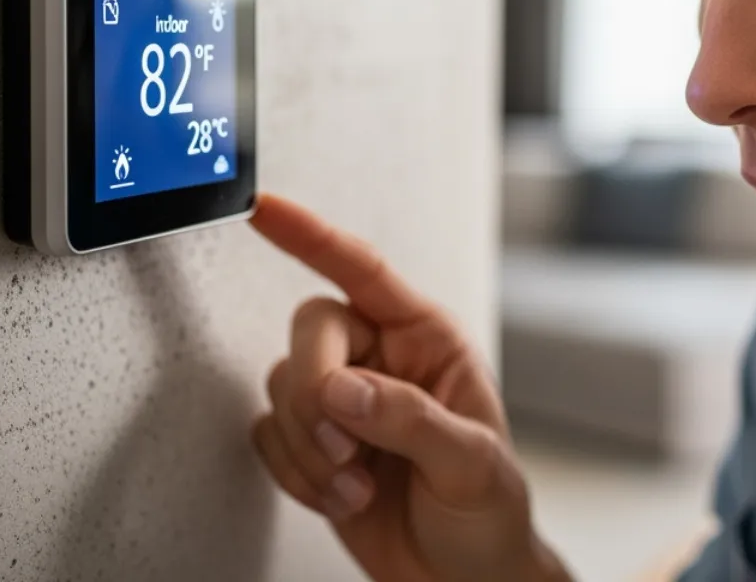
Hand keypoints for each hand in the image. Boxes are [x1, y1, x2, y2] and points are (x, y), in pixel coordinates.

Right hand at [248, 193, 570, 581]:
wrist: (464, 581)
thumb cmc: (489, 514)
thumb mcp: (471, 463)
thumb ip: (409, 419)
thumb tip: (344, 390)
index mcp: (428, 339)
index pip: (364, 271)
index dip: (313, 237)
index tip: (267, 211)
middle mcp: (381, 359)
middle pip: (311, 332)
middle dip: (315, 393)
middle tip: (343, 447)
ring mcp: (343, 402)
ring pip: (282, 387)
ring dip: (310, 449)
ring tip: (358, 485)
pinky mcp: (312, 444)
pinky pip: (268, 436)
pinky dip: (295, 475)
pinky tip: (342, 496)